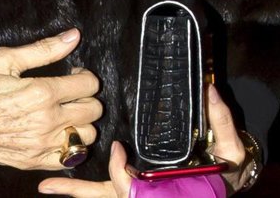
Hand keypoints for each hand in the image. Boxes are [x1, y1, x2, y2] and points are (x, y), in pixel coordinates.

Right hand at [0, 29, 102, 169]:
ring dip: (82, 122)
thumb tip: (73, 36)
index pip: (89, 85)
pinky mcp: (34, 161)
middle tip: (71, 93)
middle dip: (87, 97)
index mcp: (42, 92)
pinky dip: (72, 146)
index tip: (74, 74)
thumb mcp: (6, 60)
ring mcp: (41, 145)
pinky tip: (59, 134)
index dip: (85, 75)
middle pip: (93, 110)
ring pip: (87, 136)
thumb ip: (44, 49)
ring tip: (67, 113)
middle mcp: (46, 121)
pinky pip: (70, 159)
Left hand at [37, 85, 246, 195]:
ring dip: (78, 190)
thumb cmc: (227, 166)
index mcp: (168, 188)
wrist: (227, 180)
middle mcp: (150, 192)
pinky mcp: (136, 189)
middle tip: (52, 182)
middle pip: (110, 196)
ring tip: (50, 183)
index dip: (120, 172)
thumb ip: (222, 122)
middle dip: (82, 190)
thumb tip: (210, 92)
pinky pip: (108, 192)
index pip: (134, 188)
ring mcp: (141, 192)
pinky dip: (86, 187)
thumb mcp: (230, 147)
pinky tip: (61, 180)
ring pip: (105, 196)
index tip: (116, 148)